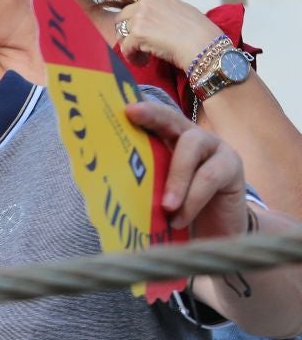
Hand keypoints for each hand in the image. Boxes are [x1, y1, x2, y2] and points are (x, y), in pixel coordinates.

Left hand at [113, 0, 222, 72]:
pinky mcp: (137, 34)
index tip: (135, 28)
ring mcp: (140, 17)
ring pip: (120, 33)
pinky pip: (124, 48)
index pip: (131, 0)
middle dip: (127, 31)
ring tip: (144, 55)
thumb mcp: (182, 8)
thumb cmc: (199, 31)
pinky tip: (144, 62)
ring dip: (129, 45)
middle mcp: (146, 3)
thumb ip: (164, 7)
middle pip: (121, 17)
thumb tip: (156, 8)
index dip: (131, 16)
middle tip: (138, 44)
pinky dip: (132, 58)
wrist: (204, 45)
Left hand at [126, 98, 248, 235]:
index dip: (141, 110)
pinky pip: (210, 177)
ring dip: (176, 178)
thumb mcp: (156, 195)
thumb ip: (141, 184)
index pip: (154, 121)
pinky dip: (192, 200)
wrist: (218, 232)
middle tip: (132, 115)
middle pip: (173, 120)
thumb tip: (106, 186)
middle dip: (152, 115)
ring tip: (166, 207)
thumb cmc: (179, 211)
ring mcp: (216, 149)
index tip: (123, 107)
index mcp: (170, 143)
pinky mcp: (233, 168)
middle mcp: (193, 139)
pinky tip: (179, 219)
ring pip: (192, 147)